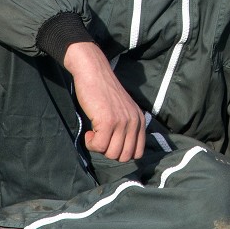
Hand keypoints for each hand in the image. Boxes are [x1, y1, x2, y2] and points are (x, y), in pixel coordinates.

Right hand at [62, 41, 145, 162]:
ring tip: (94, 133)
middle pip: (124, 156)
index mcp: (140, 121)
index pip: (137, 152)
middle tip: (100, 138)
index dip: (121, 152)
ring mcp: (122, 122)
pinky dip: (91, 143)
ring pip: (112, 153)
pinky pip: (99, 146)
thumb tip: (120, 152)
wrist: (93, 71)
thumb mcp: (123, 110)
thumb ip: (126, 128)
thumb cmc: (103, 92)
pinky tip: (89, 132)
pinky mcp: (108, 121)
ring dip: (99, 148)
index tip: (110, 141)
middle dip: (109, 152)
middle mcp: (135, 122)